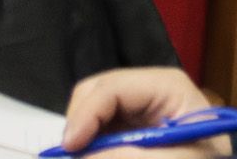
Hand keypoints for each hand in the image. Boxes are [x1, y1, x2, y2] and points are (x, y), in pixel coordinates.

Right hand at [61, 68, 225, 153]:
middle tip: (72, 156)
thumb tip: (84, 155)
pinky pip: (99, 129)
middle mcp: (147, 88)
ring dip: (83, 137)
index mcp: (165, 86)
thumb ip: (130, 156)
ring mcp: (137, 106)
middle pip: (94, 93)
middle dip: (79, 124)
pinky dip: (91, 145)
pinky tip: (94, 155)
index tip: (70, 148)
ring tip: (83, 156)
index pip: (111, 88)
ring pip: (91, 112)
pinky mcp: (131, 125)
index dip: (85, 114)